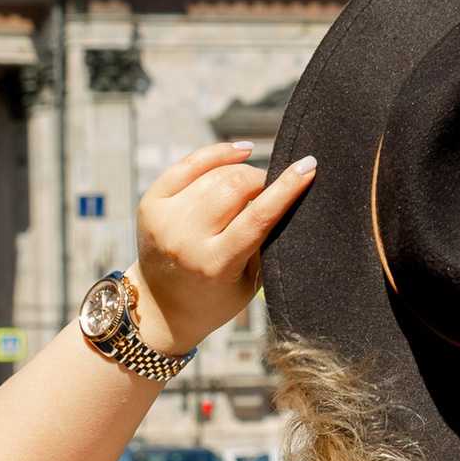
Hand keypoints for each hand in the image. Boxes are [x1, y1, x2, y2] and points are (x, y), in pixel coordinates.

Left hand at [133, 142, 316, 350]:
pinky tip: (239, 152)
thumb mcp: (248, 281)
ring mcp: (164, 218)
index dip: (286, 187)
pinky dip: (217, 154)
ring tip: (253, 183)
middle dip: (262, 180)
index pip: (257, 216)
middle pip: (235, 187)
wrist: (160, 308)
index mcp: (214, 264)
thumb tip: (286, 196)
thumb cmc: (214, 298)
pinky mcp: (151, 203)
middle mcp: (185, 239)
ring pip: (216, 174)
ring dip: (242, 173)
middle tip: (272, 187)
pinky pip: (188, 164)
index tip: (308, 166)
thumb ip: (264, 241)